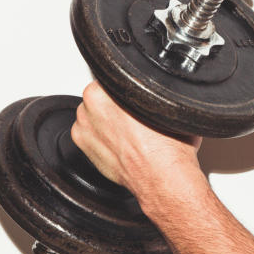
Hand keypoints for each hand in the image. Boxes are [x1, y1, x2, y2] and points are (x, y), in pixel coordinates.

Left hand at [71, 81, 202, 196]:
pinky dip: (101, 138)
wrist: (164, 178)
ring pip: (93, 114)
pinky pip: (88, 134)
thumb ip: (157, 93)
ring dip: (106, 120)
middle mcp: (91, 104)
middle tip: (134, 117)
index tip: (137, 98)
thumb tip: (159, 92)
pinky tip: (120, 144)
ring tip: (129, 133)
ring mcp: (84, 126)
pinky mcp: (83, 146)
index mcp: (109, 87)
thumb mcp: (171, 105)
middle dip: (114, 104)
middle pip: (100, 94)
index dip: (128, 87)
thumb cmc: (169, 147)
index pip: (114, 75)